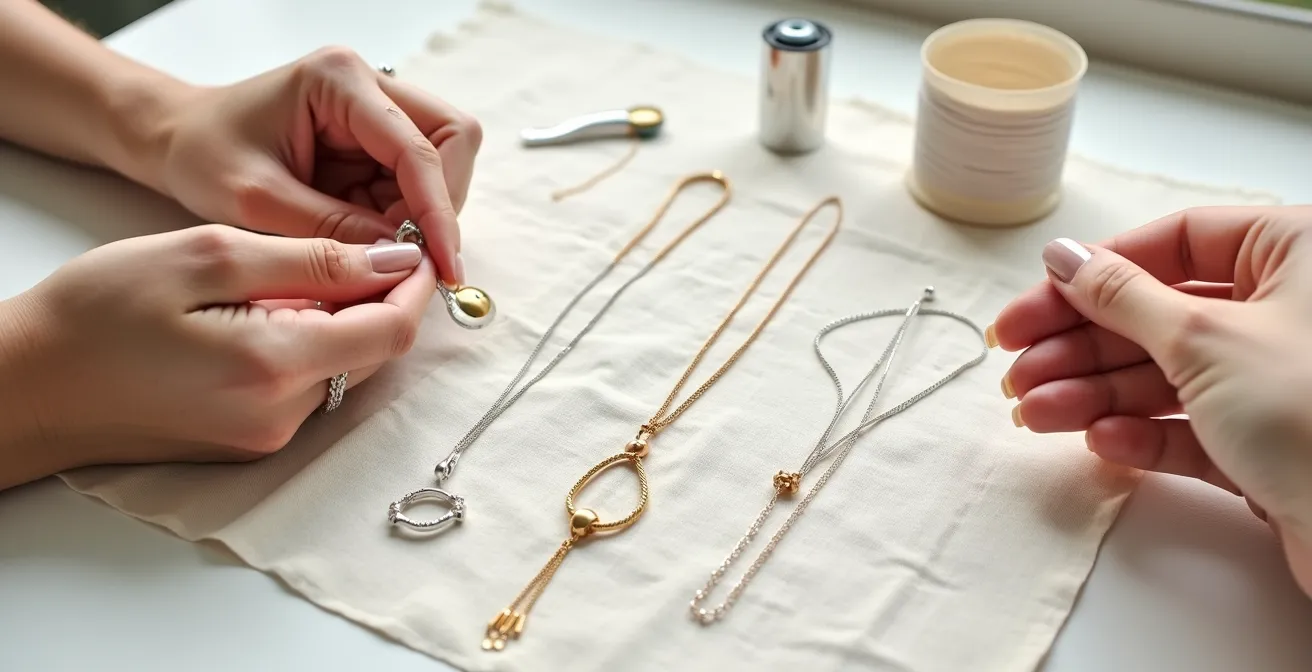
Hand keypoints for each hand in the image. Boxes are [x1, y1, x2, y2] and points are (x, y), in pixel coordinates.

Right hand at [0, 224, 435, 490]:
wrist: (30, 385)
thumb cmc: (97, 312)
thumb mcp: (205, 256)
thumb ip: (310, 260)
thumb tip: (391, 259)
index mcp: (274, 367)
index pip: (391, 331)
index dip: (413, 285)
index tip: (411, 242)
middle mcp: (283, 416)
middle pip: (375, 354)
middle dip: (383, 298)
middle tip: (364, 244)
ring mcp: (268, 436)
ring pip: (346, 368)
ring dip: (347, 320)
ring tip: (312, 270)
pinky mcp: (252, 440)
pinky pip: (310, 385)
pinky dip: (313, 344)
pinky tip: (277, 310)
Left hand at [156, 47, 481, 285]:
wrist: (176, 141)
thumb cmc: (203, 156)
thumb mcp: (259, 204)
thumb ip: (332, 231)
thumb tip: (401, 261)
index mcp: (340, 82)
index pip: (419, 148)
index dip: (437, 211)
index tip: (443, 266)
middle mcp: (369, 86)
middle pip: (453, 140)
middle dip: (439, 204)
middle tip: (409, 254)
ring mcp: (376, 111)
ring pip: (442, 164)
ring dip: (421, 213)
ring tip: (377, 248)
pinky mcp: (373, 140)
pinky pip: (414, 182)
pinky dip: (402, 218)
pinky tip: (367, 238)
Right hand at [988, 206, 1311, 595]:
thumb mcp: (1203, 337)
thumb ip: (1122, 296)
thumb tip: (1067, 258)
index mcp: (1297, 252)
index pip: (1174, 243)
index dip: (1093, 275)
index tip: (1033, 305)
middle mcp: (1292, 309)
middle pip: (1158, 313)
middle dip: (1080, 348)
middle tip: (1016, 370)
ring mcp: (1280, 380)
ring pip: (1167, 375)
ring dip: (1095, 396)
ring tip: (1035, 416)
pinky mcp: (1271, 444)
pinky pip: (1192, 427)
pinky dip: (1143, 435)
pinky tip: (1100, 442)